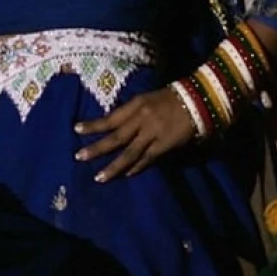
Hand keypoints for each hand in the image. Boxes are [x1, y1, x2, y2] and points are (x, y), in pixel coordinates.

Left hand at [73, 87, 200, 180]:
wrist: (200, 99)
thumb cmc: (173, 98)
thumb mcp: (149, 99)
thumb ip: (133, 113)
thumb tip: (116, 126)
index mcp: (136, 105)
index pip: (110, 117)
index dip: (94, 125)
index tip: (76, 130)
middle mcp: (141, 118)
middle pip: (115, 136)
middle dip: (96, 148)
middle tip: (79, 157)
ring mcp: (153, 132)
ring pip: (129, 152)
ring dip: (114, 166)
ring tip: (99, 177)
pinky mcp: (165, 144)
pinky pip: (147, 158)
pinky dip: (137, 167)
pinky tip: (127, 174)